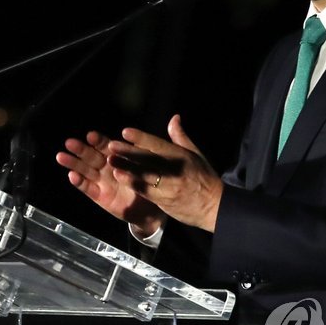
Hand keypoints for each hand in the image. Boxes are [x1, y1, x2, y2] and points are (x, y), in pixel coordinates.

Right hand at [56, 130, 166, 235]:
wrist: (149, 209)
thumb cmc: (147, 183)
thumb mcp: (144, 167)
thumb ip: (137, 154)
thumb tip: (136, 140)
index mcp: (117, 156)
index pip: (105, 146)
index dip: (98, 141)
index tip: (91, 135)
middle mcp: (106, 167)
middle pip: (91, 156)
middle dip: (80, 149)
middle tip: (70, 143)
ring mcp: (101, 181)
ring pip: (85, 170)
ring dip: (73, 164)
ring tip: (61, 157)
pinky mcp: (99, 196)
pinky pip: (88, 188)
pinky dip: (80, 182)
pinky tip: (72, 176)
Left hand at [107, 114, 222, 232]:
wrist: (214, 207)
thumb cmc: (204, 178)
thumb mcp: (195, 154)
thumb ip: (180, 137)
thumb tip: (174, 117)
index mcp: (181, 156)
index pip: (158, 145)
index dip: (141, 138)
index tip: (126, 132)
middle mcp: (174, 170)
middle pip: (148, 159)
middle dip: (128, 152)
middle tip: (111, 145)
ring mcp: (169, 186)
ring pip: (145, 175)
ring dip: (127, 168)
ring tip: (111, 162)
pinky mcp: (165, 201)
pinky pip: (146, 191)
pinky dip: (133, 184)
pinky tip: (121, 178)